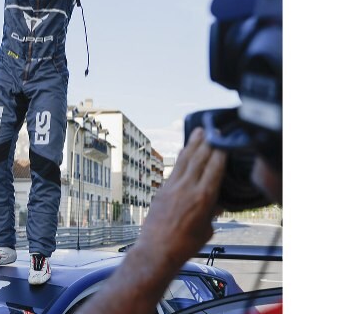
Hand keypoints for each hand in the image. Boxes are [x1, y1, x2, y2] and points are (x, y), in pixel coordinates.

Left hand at [137, 127, 225, 265]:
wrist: (157, 250)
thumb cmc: (185, 245)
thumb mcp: (207, 229)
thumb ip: (212, 212)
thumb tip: (216, 203)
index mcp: (202, 198)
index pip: (214, 169)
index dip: (219, 153)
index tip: (224, 141)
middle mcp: (187, 188)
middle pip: (198, 160)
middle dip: (206, 143)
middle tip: (212, 130)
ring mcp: (172, 187)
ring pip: (184, 161)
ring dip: (192, 145)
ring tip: (198, 132)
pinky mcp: (161, 190)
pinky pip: (174, 170)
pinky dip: (181, 159)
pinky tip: (184, 152)